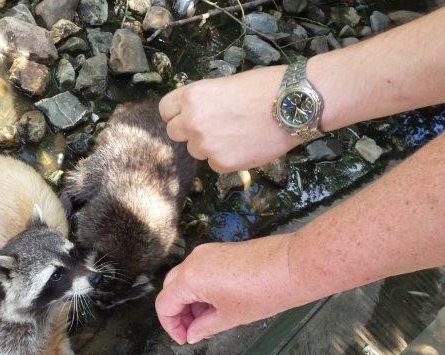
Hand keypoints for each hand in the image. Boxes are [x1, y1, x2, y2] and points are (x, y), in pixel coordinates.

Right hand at [155, 234, 302, 343]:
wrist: (294, 266)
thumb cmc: (263, 293)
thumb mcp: (230, 317)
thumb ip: (204, 327)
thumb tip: (192, 334)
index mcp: (190, 278)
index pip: (165, 304)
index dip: (171, 326)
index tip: (185, 339)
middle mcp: (193, 261)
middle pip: (172, 289)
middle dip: (179, 313)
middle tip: (195, 331)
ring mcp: (207, 253)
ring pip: (185, 280)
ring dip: (191, 302)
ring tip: (210, 321)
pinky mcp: (220, 250)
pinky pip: (200, 271)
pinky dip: (202, 289)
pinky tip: (218, 304)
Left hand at [159, 67, 298, 172]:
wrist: (294, 104)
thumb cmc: (264, 87)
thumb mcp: (224, 84)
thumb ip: (202, 101)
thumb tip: (192, 114)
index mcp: (192, 97)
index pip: (165, 110)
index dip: (177, 112)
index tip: (186, 114)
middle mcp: (193, 122)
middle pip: (174, 132)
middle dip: (189, 130)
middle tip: (212, 125)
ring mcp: (206, 146)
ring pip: (195, 150)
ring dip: (208, 145)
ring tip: (235, 133)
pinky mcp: (222, 164)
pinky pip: (214, 163)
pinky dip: (226, 157)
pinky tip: (245, 144)